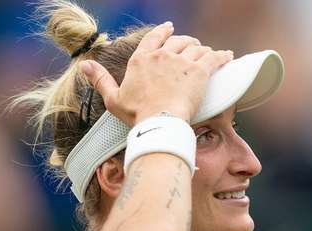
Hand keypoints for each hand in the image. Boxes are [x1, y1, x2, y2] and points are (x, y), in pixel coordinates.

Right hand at [79, 22, 232, 124]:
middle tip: (192, 46)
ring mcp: (181, 61)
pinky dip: (221, 56)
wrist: (158, 121)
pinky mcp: (199, 71)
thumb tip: (83, 64)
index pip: (154, 38)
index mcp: (141, 60)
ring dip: (203, 49)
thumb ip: (100, 79)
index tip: (169, 29)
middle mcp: (162, 56)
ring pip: (196, 47)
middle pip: (178, 41)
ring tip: (208, 53)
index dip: (163, 32)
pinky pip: (214, 58)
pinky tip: (227, 56)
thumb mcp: (113, 98)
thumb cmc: (136, 115)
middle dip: (186, 42)